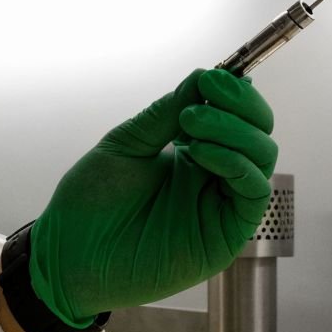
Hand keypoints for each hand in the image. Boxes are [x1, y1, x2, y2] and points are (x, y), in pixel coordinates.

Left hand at [29, 69, 276, 324]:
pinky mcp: (226, 234)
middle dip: (239, 105)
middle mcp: (213, 176)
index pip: (234, 116)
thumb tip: (206, 76)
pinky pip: (253, 192)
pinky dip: (235, 163)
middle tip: (206, 92)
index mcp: (191, 154)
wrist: (70, 256)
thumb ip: (164, 114)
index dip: (233, 92)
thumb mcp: (125, 146)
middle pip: (257, 131)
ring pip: (261, 156)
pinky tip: (201, 152)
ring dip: (233, 130)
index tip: (212, 75)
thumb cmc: (90, 205)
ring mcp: (221, 205)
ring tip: (191, 121)